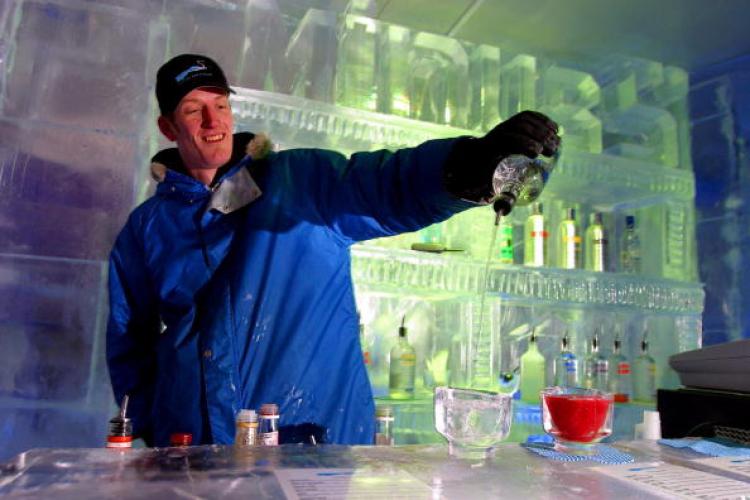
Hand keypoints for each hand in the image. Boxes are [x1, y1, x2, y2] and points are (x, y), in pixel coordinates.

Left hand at [443, 110, 560, 203]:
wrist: (482, 156)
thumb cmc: (490, 175)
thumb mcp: (492, 186)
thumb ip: (500, 197)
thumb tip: (503, 212)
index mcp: (491, 147)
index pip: (507, 138)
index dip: (522, 143)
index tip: (537, 154)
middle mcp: (498, 132)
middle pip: (519, 127)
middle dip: (538, 136)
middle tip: (552, 150)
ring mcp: (507, 124)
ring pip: (525, 120)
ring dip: (543, 129)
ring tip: (556, 142)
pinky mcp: (515, 121)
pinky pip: (529, 115)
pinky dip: (543, 120)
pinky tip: (554, 129)